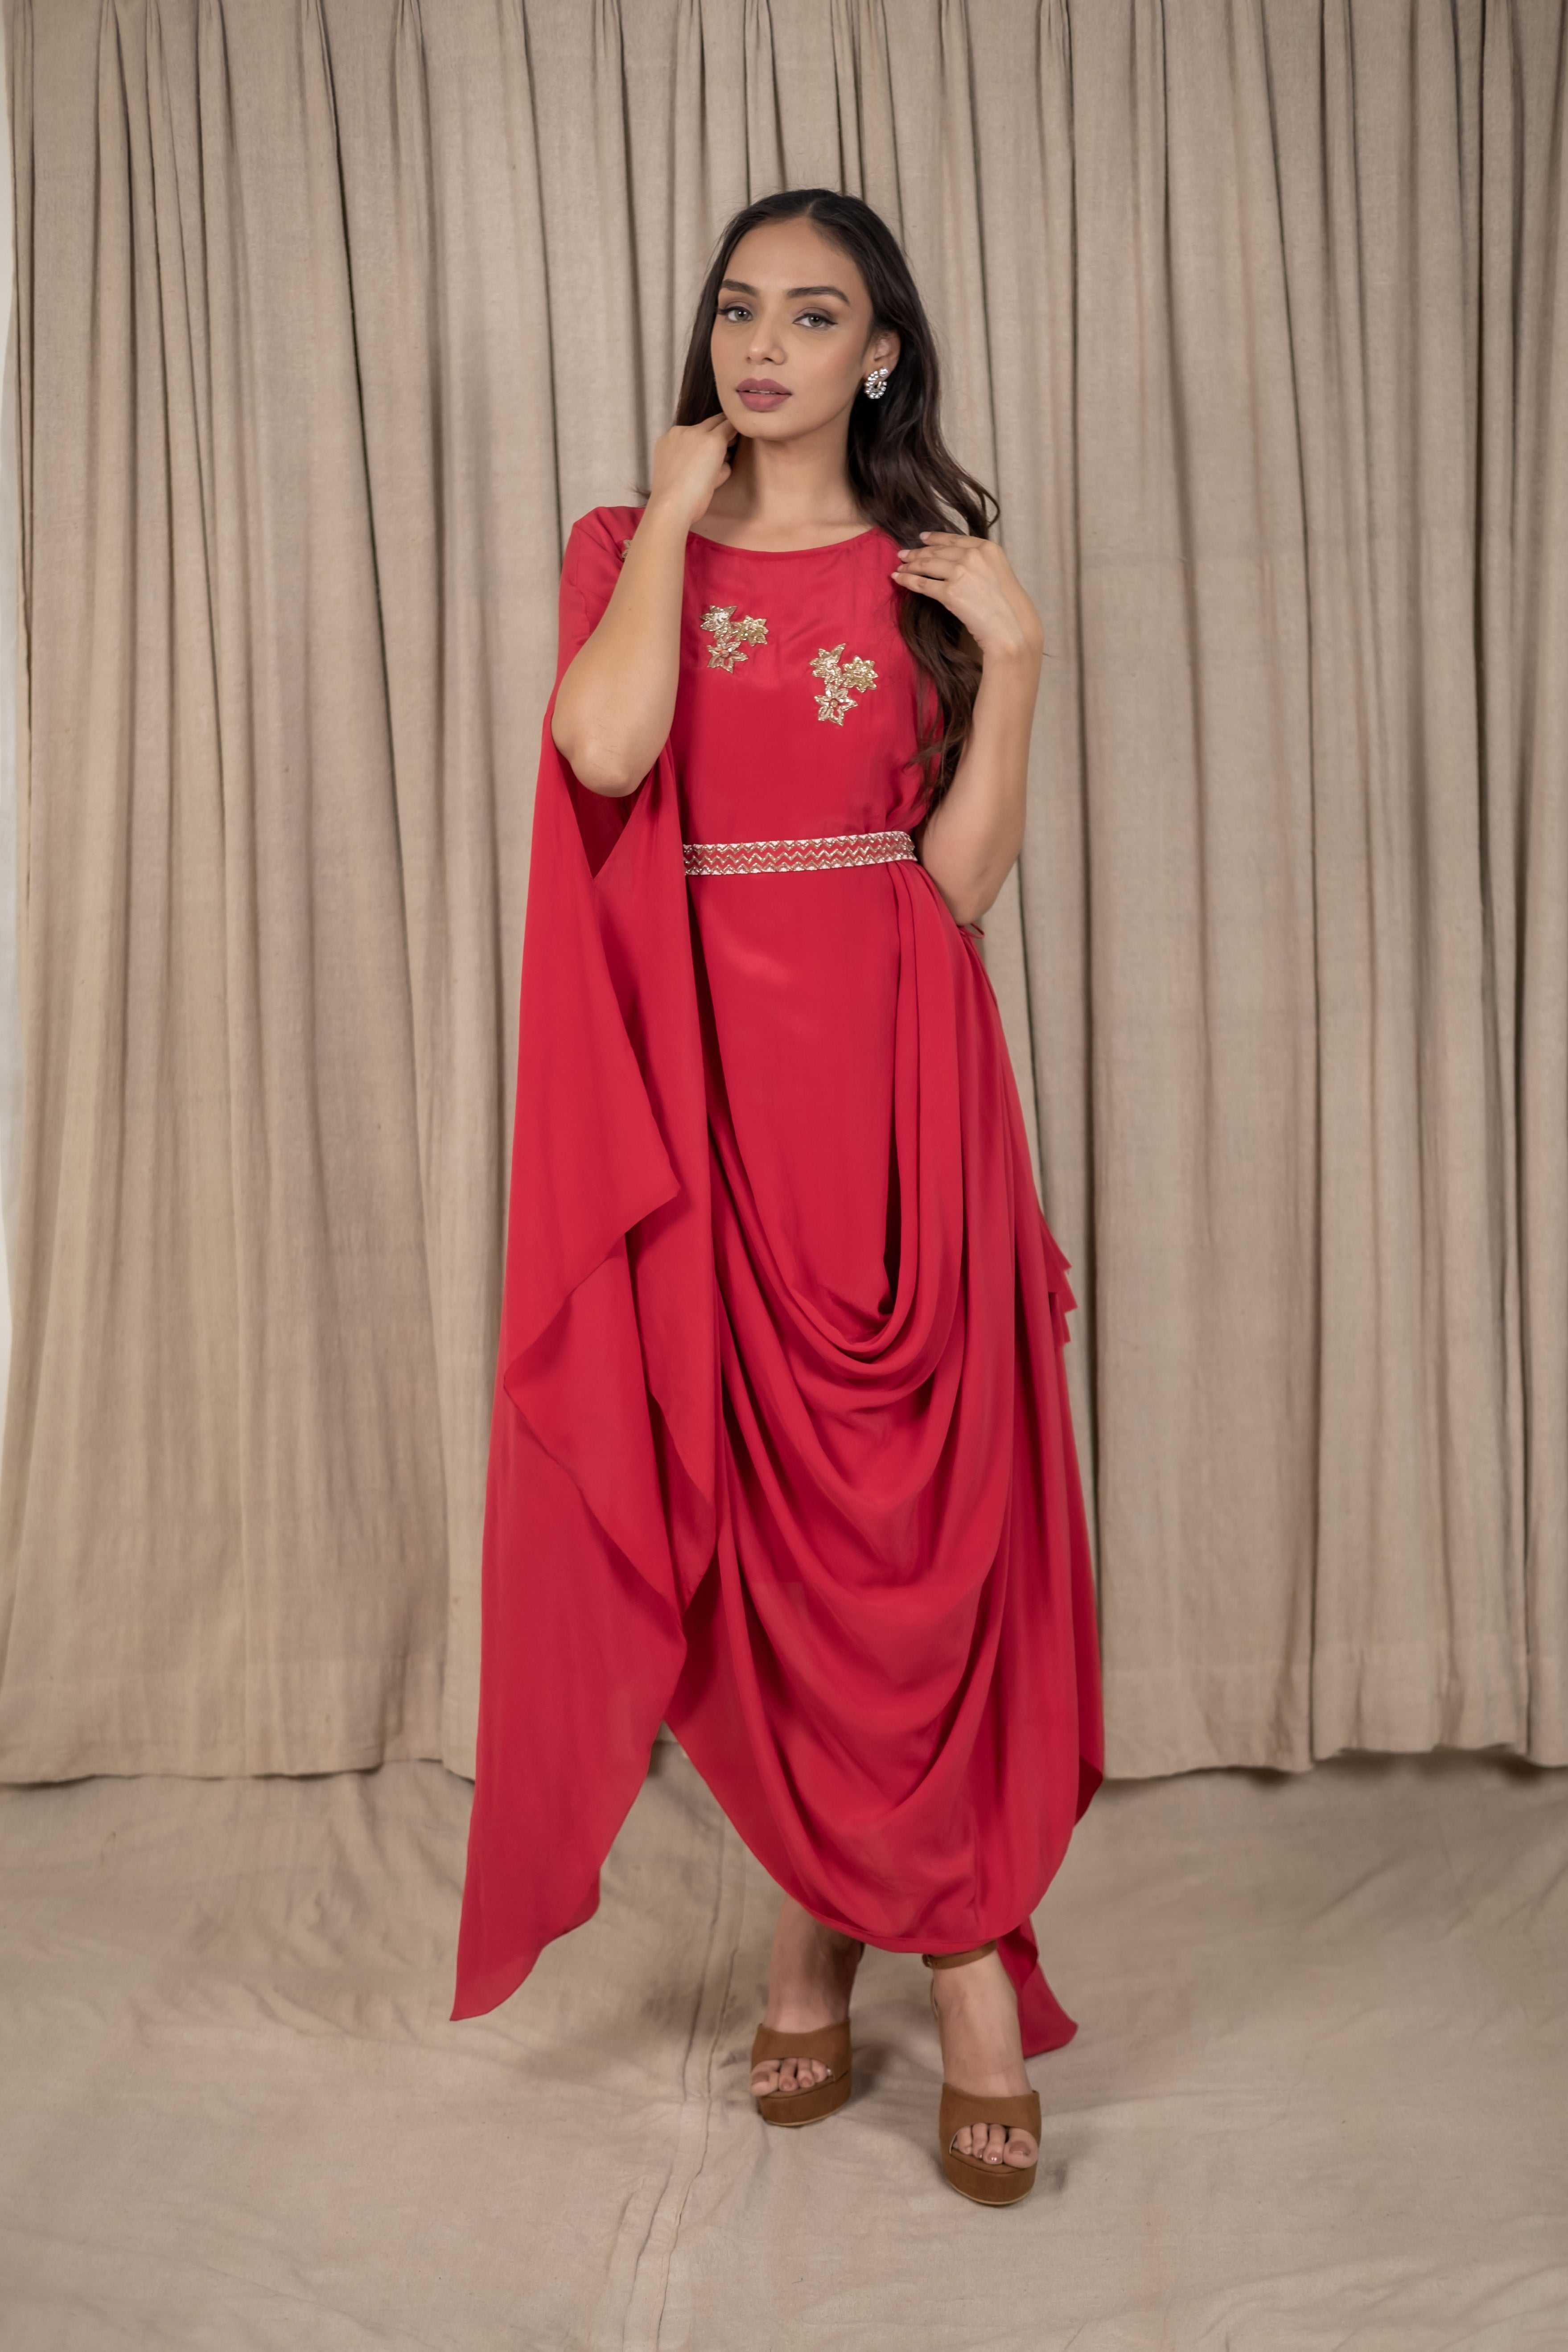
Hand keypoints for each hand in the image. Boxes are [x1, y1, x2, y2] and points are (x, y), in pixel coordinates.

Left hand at [647, 412, 736, 527]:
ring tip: (698, 453)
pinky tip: (682, 458)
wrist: (670, 505)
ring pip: (694, 428)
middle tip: (722, 438)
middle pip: (713, 421)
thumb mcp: (721, 477)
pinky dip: (683, 442)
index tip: (735, 434)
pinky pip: (678, 436)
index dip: (734, 429)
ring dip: (700, 435)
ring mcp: (676, 433)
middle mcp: (695, 430)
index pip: (729, 424)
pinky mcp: (663, 440)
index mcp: (713, 440)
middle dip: (720, 427)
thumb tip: (723, 454)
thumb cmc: (698, 497)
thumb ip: (725, 459)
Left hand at [891, 533, 1044, 661]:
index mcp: (988, 547)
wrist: (1011, 628)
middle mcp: (973, 555)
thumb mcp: (999, 573)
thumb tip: (959, 564)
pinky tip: (898, 578)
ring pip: (927, 564)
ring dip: (910, 564)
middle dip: (918, 552)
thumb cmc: (1009, 607)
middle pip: (938, 551)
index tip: (923, 538)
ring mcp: (960, 572)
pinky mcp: (950, 592)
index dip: (936, 538)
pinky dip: (907, 580)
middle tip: (904, 554)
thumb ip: (981, 563)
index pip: (955, 540)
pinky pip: (922, 583)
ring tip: (900, 566)